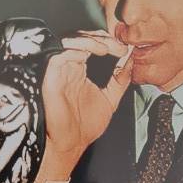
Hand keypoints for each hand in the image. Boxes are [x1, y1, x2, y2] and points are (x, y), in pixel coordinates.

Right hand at [34, 31, 133, 182]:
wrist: (71, 144)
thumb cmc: (85, 127)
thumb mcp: (110, 100)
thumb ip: (120, 81)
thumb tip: (131, 62)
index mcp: (80, 71)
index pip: (91, 45)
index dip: (108, 41)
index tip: (125, 49)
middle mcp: (69, 68)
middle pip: (81, 38)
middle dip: (101, 38)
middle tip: (118, 45)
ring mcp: (60, 71)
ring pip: (71, 42)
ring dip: (91, 40)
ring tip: (107, 47)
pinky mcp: (52, 77)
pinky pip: (61, 55)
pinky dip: (78, 49)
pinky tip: (94, 54)